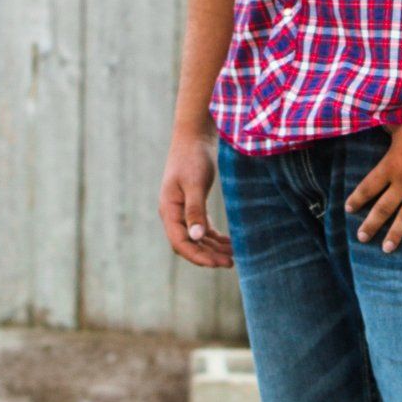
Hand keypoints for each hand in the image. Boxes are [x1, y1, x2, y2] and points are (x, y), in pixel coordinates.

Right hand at [159, 130, 233, 267]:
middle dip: (208, 256)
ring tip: (233, 257)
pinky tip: (229, 243)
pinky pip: (202, 229)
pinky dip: (214, 238)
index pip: (180, 243)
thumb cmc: (193, 157)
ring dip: (212, 249)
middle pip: (189, 244)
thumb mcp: (194, 183)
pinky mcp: (193, 205)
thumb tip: (196, 237)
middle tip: (231, 263)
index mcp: (169, 210)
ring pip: (197, 238)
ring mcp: (182, 211)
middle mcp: (173, 214)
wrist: (194, 137)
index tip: (218, 264)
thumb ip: (195, 210)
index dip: (198, 256)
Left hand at [346, 95, 401, 252]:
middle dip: (371, 225)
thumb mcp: (398, 121)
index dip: (357, 199)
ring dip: (395, 234)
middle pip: (384, 208)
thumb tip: (370, 119)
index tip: (349, 209)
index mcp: (391, 164)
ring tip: (386, 248)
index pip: (368, 187)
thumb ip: (384, 128)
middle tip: (361, 237)